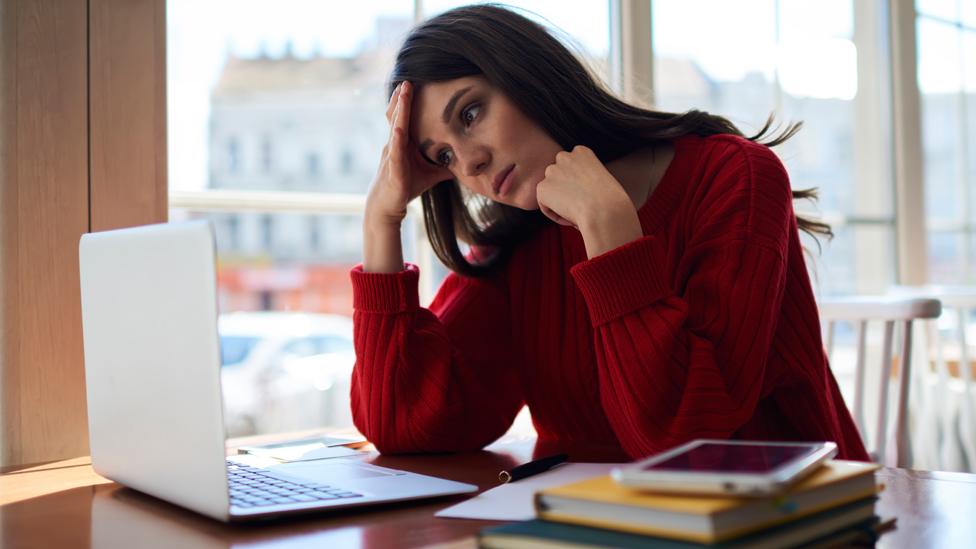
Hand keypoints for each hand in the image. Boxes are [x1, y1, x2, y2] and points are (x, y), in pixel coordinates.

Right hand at [365, 81, 451, 227]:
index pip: (405, 117)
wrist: (388, 206)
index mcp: (403, 142)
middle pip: (397, 115)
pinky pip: (394, 152)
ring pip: (395, 127)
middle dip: (402, 97)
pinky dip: (397, 139)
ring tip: (403, 91)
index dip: (408, 100)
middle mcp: (395, 144)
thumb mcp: (431, 172)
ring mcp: (392, 155)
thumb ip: (446, 164)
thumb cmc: (406, 186)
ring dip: (400, 109)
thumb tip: (466, 160)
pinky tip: (400, 129)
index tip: (414, 83)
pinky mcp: (393, 170)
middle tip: (408, 78)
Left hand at [536, 145, 642, 257]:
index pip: (570, 167)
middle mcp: (564, 157)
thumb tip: (575, 193)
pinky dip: (555, 215)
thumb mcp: (602, 180)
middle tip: (580, 207)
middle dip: (565, 191)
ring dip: (560, 203)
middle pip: (558, 177)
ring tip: (577, 213)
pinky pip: (544, 205)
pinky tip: (570, 218)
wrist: (605, 210)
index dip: (578, 185)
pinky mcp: (542, 187)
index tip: (588, 196)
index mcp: (582, 152)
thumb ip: (585, 179)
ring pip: (551, 191)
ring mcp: (551, 171)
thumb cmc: (612, 201)